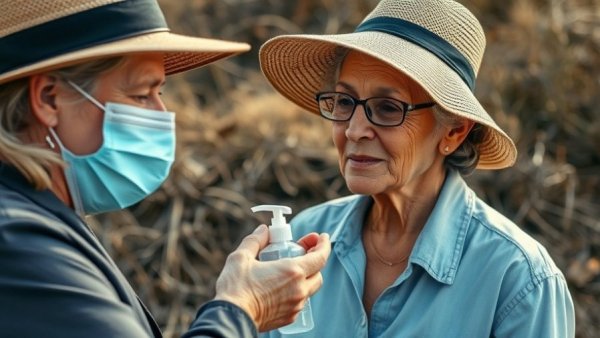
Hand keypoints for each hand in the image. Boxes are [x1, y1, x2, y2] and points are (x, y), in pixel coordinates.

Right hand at [214, 224, 330, 331]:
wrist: (230, 319)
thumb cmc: (235, 288)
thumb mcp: (241, 257)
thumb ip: (255, 240)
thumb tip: (264, 230)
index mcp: (292, 271)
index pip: (320, 257)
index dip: (324, 245)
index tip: (322, 237)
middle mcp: (299, 289)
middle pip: (318, 273)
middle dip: (313, 261)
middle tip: (301, 252)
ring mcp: (295, 306)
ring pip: (309, 289)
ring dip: (304, 278)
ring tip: (287, 270)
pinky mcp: (289, 318)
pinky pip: (299, 302)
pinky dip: (295, 292)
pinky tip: (280, 288)